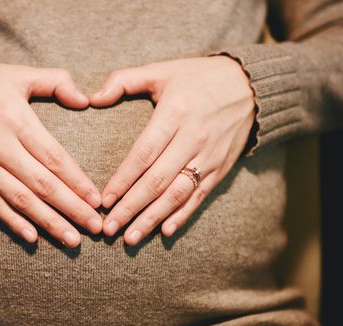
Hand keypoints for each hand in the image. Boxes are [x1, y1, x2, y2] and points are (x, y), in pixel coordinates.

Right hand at [0, 62, 102, 247]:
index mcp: (15, 119)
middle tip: (96, 228)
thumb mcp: (18, 74)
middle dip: (72, 208)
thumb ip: (55, 81)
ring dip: (49, 222)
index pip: (54, 157)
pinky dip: (13, 223)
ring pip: (21, 200)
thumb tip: (85, 100)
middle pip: (42, 185)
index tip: (97, 200)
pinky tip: (33, 238)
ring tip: (73, 239)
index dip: (77, 182)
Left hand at [89, 56, 255, 244]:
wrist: (250, 85)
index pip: (144, 153)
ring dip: (153, 218)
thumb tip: (91, 98)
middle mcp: (193, 138)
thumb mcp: (161, 70)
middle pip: (158, 180)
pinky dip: (183, 216)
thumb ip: (123, 81)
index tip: (104, 200)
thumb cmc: (197, 77)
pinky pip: (200, 196)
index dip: (123, 179)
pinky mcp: (221, 168)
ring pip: (177, 194)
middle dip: (131, 207)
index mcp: (175, 113)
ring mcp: (209, 156)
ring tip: (131, 238)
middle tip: (109, 228)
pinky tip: (165, 231)